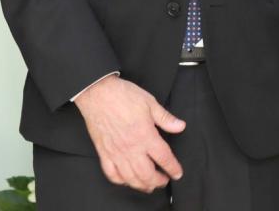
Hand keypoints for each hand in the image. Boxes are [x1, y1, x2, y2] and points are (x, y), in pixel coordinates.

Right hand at [74, 75, 185, 192]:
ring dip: (142, 185)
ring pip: (131, 179)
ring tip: (149, 185)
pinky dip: (121, 181)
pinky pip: (112, 174)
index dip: (173, 168)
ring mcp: (116, 153)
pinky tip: (127, 179)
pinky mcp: (104, 153)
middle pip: (148, 174)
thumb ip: (166, 118)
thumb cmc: (122, 95)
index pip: (164, 158)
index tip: (177, 173)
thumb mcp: (149, 102)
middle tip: (164, 180)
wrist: (97, 93)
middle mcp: (131, 148)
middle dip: (158, 181)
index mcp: (145, 135)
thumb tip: (180, 126)